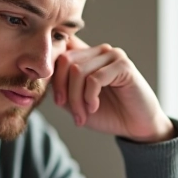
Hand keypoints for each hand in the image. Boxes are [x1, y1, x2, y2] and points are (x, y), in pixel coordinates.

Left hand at [51, 36, 174, 142]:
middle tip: (72, 112)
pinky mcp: (124, 65)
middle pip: (65, 61)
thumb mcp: (75, 102)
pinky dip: (90, 97)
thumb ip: (60, 86)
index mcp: (86, 55)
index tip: (59, 102)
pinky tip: (95, 107)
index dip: (52, 76)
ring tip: (83, 115)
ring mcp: (112, 55)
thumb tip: (42, 75)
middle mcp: (98, 51)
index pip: (59, 52)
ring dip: (76, 99)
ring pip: (78, 71)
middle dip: (63, 91)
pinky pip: (94, 78)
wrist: (136, 126)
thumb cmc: (107, 113)